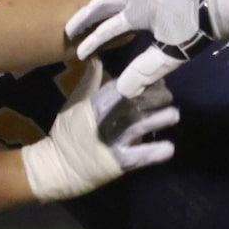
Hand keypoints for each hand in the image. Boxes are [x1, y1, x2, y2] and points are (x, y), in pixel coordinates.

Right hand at [17, 64, 179, 203]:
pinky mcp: (118, 162)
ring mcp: (111, 141)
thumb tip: (96, 59)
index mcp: (94, 105)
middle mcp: (104, 121)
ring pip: (139, 126)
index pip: (121, 86)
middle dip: (155, 98)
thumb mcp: (74, 105)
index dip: (142, 80)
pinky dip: (155, 152)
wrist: (55, 168)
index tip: (157, 78)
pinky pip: (139, 156)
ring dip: (159, 119)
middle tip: (167, 98)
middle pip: (134, 103)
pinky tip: (168, 148)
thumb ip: (89, 84)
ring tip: (173, 115)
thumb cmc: (67, 134)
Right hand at [66, 0, 228, 76]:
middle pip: (98, 4)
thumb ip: (146, 70)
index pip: (106, 32)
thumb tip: (126, 91)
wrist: (214, 3)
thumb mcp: (170, 53)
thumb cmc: (193, 29)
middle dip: (81, 16)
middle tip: (68, 25)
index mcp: (134, 15)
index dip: (91, 44)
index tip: (80, 54)